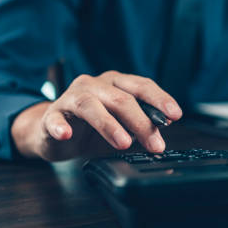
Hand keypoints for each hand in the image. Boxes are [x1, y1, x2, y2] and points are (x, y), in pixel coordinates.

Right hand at [11, 71, 181, 160]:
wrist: (54, 133)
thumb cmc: (93, 127)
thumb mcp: (122, 126)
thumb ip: (140, 125)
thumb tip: (160, 134)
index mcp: (116, 84)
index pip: (142, 86)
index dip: (160, 99)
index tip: (175, 115)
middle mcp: (94, 85)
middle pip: (121, 99)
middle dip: (142, 123)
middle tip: (155, 144)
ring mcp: (71, 98)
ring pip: (91, 106)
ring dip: (109, 125)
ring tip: (123, 143)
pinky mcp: (52, 115)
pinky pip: (55, 119)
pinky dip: (60, 127)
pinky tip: (66, 135)